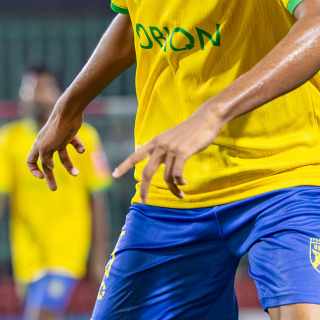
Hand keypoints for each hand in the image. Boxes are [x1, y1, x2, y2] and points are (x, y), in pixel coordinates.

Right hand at [25, 108, 87, 190]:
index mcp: (38, 146)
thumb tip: (50, 168)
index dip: (34, 170)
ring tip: (76, 174)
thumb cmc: (55, 130)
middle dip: (50, 177)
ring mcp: (59, 140)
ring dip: (69, 166)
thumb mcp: (46, 148)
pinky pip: (74, 145)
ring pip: (63, 157)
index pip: (30, 161)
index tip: (42, 177)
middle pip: (47, 164)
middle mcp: (47, 144)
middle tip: (54, 189)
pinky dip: (79, 148)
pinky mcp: (70, 135)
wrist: (69, 113)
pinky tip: (81, 150)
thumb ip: (45, 160)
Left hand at [112, 103, 226, 202]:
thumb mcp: (170, 138)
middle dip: (144, 189)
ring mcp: (171, 149)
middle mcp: (160, 146)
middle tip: (143, 201)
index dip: (124, 166)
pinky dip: (180, 182)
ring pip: (167, 177)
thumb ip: (161, 148)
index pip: (135, 155)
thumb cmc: (190, 130)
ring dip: (174, 188)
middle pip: (147, 172)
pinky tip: (184, 184)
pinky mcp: (182, 152)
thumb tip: (153, 159)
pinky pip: (177, 174)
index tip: (114, 175)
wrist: (206, 118)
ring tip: (180, 194)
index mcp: (155, 142)